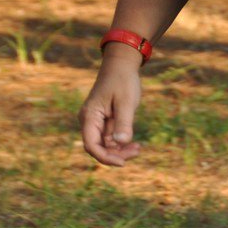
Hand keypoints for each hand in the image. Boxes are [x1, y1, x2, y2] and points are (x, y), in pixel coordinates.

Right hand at [79, 45, 144, 165]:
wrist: (122, 65)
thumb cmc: (123, 80)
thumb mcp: (126, 101)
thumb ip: (124, 122)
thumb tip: (121, 143)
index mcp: (89, 116)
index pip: (91, 145)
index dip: (105, 157)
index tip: (122, 163)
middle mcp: (90, 121)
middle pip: (98, 147)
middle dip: (115, 154)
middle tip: (136, 151)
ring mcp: (97, 122)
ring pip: (105, 144)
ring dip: (120, 149)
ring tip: (138, 148)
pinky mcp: (106, 120)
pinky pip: (111, 138)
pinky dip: (121, 142)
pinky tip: (135, 144)